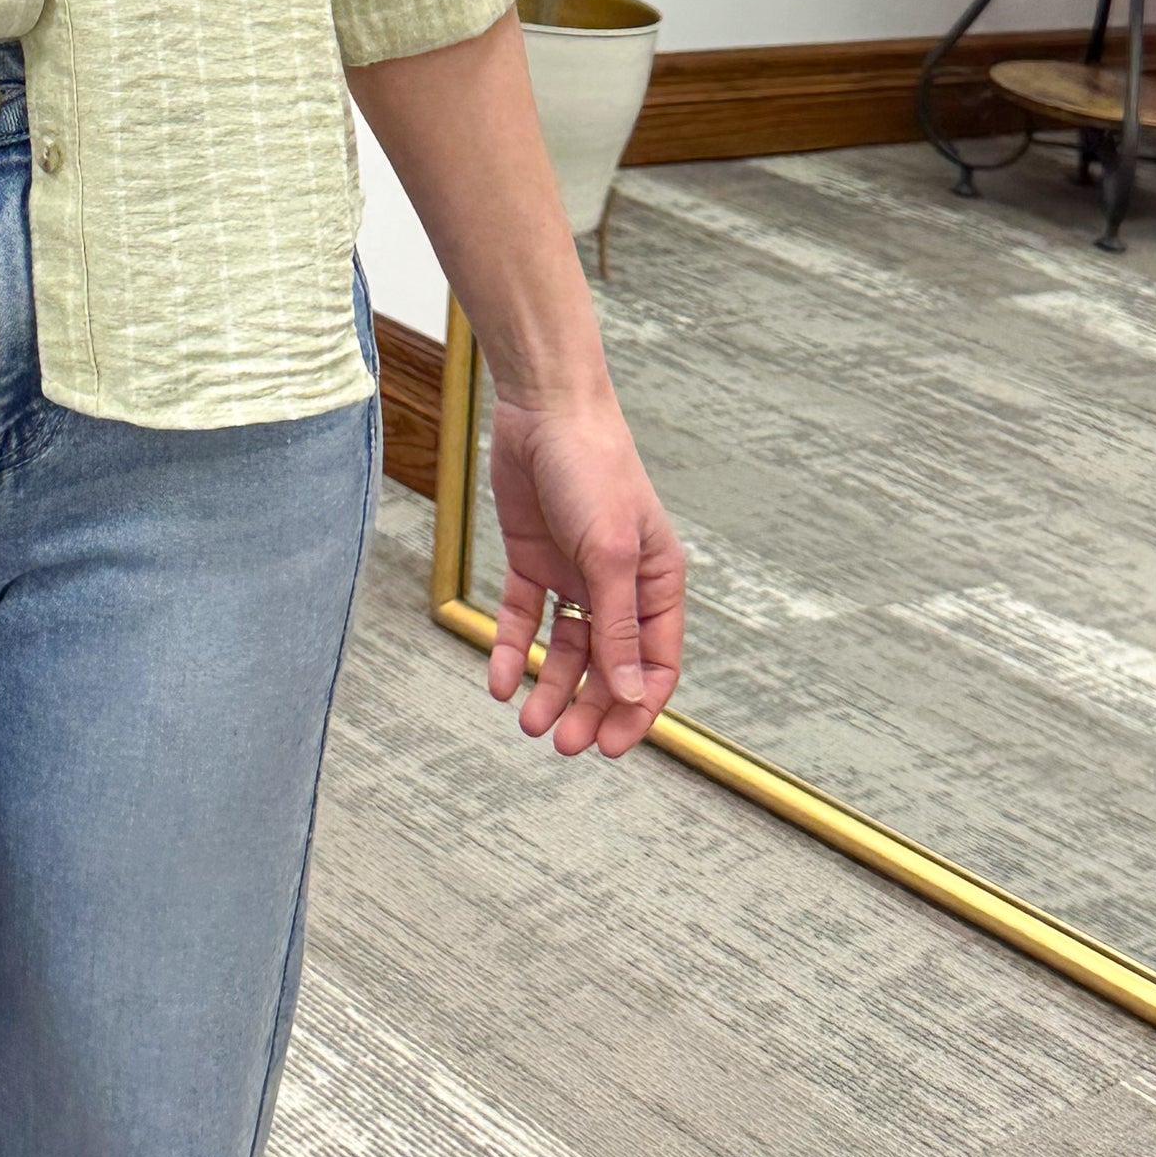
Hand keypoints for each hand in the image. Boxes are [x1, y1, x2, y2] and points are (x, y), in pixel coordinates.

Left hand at [484, 392, 684, 756]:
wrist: (543, 409)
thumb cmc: (594, 471)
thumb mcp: (610, 554)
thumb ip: (619, 627)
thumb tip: (634, 696)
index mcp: (656, 583)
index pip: (655, 664)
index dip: (637, 709)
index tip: (612, 747)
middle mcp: (617, 584)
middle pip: (607, 664)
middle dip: (588, 708)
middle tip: (561, 744)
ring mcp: (573, 573)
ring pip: (565, 648)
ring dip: (549, 688)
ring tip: (527, 722)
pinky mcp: (531, 559)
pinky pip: (522, 616)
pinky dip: (511, 648)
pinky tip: (499, 679)